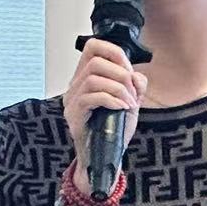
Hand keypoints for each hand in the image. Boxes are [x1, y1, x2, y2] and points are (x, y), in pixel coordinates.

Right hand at [62, 38, 148, 177]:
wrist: (106, 158)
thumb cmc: (115, 130)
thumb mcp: (130, 102)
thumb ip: (135, 85)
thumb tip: (135, 75)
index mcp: (86, 78)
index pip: (93, 47)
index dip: (114, 52)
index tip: (129, 71)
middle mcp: (75, 87)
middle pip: (94, 61)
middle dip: (120, 74)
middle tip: (132, 92)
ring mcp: (71, 101)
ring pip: (93, 78)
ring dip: (118, 89)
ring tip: (129, 103)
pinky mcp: (73, 116)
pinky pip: (90, 97)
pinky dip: (112, 100)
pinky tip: (121, 108)